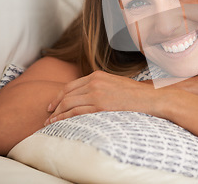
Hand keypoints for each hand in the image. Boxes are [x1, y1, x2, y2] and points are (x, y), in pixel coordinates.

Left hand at [44, 71, 161, 125]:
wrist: (149, 98)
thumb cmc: (135, 94)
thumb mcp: (115, 83)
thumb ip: (100, 85)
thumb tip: (88, 95)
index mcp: (97, 75)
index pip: (71, 85)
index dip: (59, 95)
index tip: (53, 104)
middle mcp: (94, 82)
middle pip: (67, 94)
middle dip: (54, 105)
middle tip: (48, 114)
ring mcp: (96, 94)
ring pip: (68, 104)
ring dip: (56, 114)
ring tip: (50, 122)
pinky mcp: (99, 106)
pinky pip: (75, 112)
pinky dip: (63, 118)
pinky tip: (58, 123)